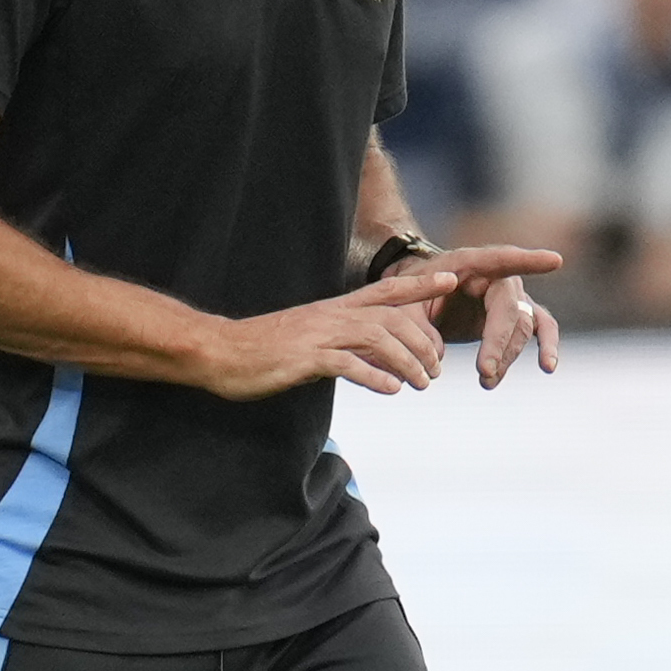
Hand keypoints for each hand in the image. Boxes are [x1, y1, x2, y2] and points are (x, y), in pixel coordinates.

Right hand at [199, 270, 458, 399]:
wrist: (218, 351)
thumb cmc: (262, 348)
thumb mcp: (309, 340)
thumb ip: (341, 344)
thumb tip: (371, 362)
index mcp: (333, 309)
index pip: (385, 290)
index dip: (419, 285)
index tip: (451, 280)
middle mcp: (330, 316)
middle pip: (392, 317)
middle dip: (423, 341)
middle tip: (436, 369)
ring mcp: (317, 335)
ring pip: (377, 338)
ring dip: (406, 362)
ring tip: (420, 384)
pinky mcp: (304, 358)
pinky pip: (348, 363)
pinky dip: (374, 376)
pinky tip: (390, 390)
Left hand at [395, 244, 562, 385]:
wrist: (415, 297)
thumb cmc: (408, 292)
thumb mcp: (399, 301)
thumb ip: (413, 322)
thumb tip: (437, 353)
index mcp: (467, 263)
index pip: (499, 258)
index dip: (527, 261)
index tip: (556, 260)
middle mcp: (497, 275)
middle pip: (509, 308)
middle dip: (497, 341)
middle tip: (483, 371)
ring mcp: (510, 295)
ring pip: (522, 326)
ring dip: (506, 356)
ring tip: (486, 381)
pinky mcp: (515, 315)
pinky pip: (540, 328)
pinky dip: (546, 345)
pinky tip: (548, 366)